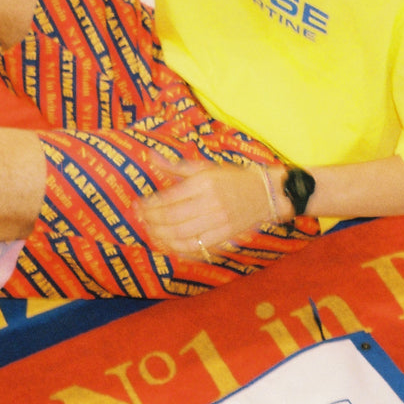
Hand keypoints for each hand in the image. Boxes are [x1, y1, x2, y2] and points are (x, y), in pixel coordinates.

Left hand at [134, 157, 271, 259]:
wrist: (265, 193)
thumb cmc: (232, 178)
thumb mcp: (205, 167)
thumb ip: (176, 166)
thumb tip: (150, 156)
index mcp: (204, 183)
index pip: (168, 198)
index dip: (149, 204)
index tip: (137, 205)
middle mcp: (210, 202)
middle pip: (171, 218)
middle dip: (151, 220)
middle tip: (140, 219)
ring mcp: (218, 221)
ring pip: (181, 234)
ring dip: (160, 235)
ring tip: (150, 231)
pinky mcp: (223, 236)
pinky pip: (195, 246)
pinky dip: (177, 247)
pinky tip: (167, 243)